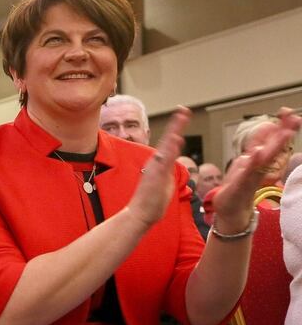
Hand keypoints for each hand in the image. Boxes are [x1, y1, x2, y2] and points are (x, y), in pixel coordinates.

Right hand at [126, 106, 191, 228]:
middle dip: (177, 124)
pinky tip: (177, 139)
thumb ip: (167, 172)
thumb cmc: (152, 204)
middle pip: (168, 140)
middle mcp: (157, 163)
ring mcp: (156, 168)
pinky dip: (171, 149)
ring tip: (182, 117)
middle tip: (184, 110)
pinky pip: (165, 161)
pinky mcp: (157, 176)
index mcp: (160, 164)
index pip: (170, 144)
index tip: (183, 116)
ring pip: (167, 147)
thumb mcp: (163, 183)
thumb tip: (169, 167)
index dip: (176, 130)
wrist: (140, 215)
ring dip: (174, 131)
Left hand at [213, 107, 301, 229]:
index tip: (289, 112)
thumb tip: (268, 126)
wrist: (231, 209)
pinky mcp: (241, 186)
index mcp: (262, 160)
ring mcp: (252, 176)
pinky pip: (248, 173)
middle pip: (275, 148)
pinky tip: (256, 153)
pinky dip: (252, 164)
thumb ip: (258, 144)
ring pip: (265, 159)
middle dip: (285, 133)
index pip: (274, 141)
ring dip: (275, 146)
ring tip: (284, 133)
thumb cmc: (240, 184)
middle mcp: (261, 168)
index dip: (282, 127)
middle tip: (295, 119)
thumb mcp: (248, 160)